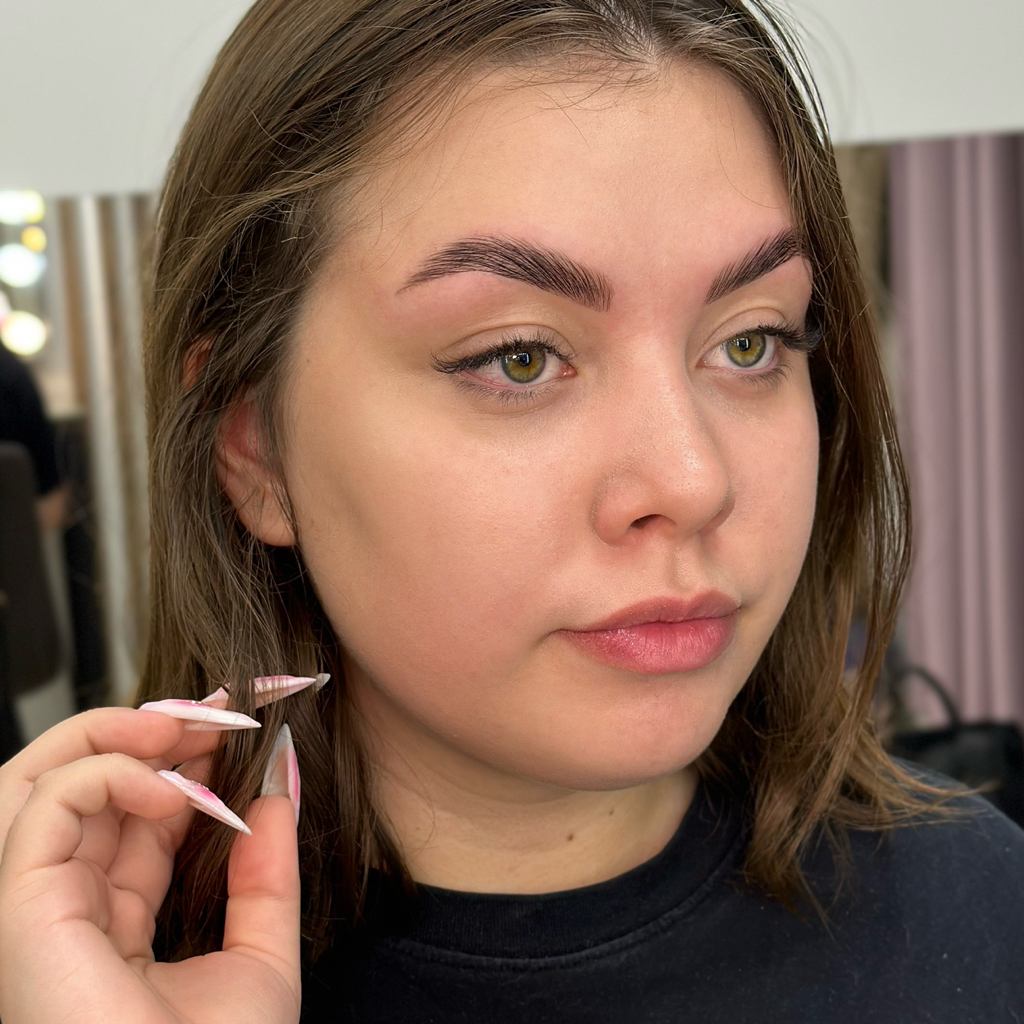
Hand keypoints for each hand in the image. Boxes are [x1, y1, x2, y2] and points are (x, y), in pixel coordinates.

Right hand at [0, 705, 301, 1023]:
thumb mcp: (260, 956)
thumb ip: (266, 874)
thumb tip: (277, 794)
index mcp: (112, 926)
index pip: (130, 822)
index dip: (177, 766)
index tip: (234, 729)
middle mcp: (64, 913)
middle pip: (80, 790)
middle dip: (144, 736)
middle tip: (213, 714)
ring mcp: (35, 911)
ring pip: (40, 782)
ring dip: (116, 735)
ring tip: (188, 726)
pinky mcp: (19, 909)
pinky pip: (45, 806)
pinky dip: (107, 771)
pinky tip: (174, 784)